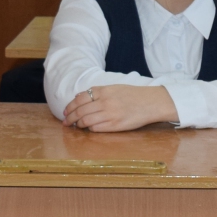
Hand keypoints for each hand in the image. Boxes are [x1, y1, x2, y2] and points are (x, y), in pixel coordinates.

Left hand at [61, 84, 177, 130]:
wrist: (151, 102)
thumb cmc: (133, 95)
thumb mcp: (114, 88)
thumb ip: (97, 92)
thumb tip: (78, 98)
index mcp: (104, 91)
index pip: (79, 99)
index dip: (70, 107)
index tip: (65, 112)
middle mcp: (105, 102)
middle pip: (80, 111)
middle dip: (70, 118)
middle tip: (66, 122)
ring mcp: (110, 114)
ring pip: (86, 121)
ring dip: (78, 124)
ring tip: (76, 126)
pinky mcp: (115, 125)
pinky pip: (96, 128)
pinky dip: (90, 129)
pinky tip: (89, 128)